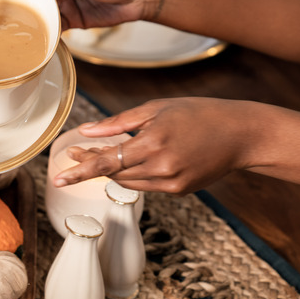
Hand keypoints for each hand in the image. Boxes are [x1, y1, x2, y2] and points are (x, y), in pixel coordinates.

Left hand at [52, 98, 258, 193]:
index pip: (108, 161)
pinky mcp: (180, 190)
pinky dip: (133, 174)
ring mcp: (172, 182)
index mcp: (154, 141)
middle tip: (73, 155)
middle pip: (114, 173)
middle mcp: (162, 166)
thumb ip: (120, 122)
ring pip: (128, 181)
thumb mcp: (157, 108)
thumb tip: (87, 131)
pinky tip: (129, 161)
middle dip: (91, 165)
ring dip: (111, 170)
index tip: (59, 176)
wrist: (240, 134)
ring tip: (95, 155)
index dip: (81, 169)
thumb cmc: (198, 113)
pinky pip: (146, 185)